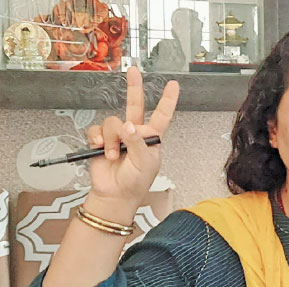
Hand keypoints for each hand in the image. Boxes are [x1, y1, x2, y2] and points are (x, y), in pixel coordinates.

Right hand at [85, 66, 179, 207]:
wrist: (115, 194)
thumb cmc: (135, 182)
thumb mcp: (144, 163)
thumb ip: (137, 142)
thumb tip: (128, 125)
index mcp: (152, 137)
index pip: (162, 115)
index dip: (168, 100)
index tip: (173, 85)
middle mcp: (135, 132)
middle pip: (135, 105)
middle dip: (134, 87)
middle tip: (133, 71)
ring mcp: (118, 135)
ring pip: (112, 121)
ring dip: (111, 139)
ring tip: (113, 155)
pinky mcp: (101, 140)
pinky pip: (96, 129)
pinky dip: (97, 139)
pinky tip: (100, 149)